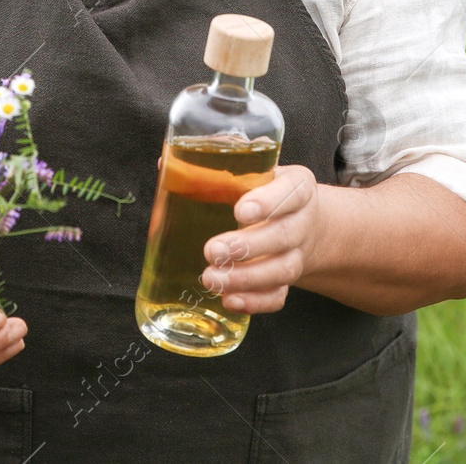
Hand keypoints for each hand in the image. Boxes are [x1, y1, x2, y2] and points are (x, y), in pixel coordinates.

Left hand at [198, 164, 321, 314]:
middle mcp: (302, 221)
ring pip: (284, 270)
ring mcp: (298, 253)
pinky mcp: (289, 280)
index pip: (290, 191)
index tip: (240, 210)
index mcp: (296, 186)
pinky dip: (255, 302)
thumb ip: (216, 167)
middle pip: (284, 235)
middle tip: (212, 250)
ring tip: (212, 279)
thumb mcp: (253, 171)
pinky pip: (279, 296)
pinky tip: (229, 300)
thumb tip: (164, 163)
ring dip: (247, 279)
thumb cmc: (264, 191)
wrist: (301, 219)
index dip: (268, 202)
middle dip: (248, 246)